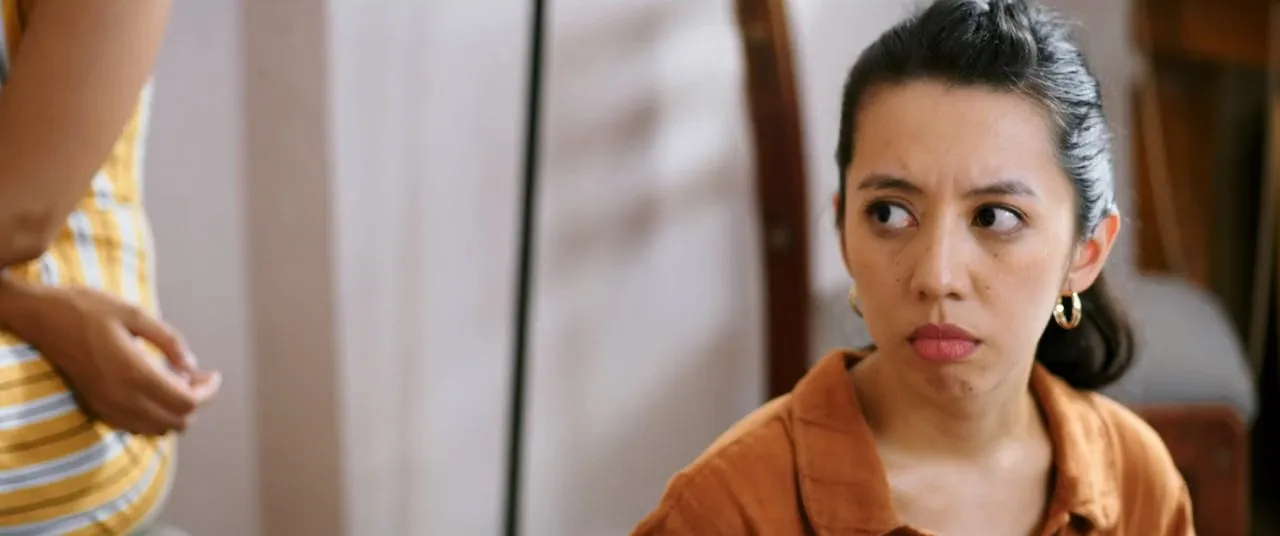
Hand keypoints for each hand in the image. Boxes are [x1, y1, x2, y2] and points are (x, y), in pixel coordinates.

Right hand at [4, 283, 220, 434]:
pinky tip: (155, 388)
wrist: (41, 318)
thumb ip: (169, 341)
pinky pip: (137, 427)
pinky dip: (155, 414)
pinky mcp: (97, 408)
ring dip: (176, 410)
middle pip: (178, 421)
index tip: (213, 375)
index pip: (186, 403)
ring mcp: (108, 407)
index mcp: (135, 373)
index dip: (207, 392)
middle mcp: (122, 398)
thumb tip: (193, 366)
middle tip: (198, 375)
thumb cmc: (88, 309)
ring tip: (178, 379)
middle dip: (196, 400)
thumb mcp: (135, 314)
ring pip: (159, 429)